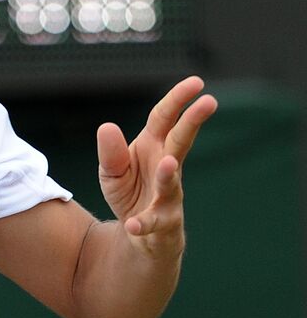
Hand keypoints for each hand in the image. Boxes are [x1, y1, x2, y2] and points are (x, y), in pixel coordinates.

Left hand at [96, 76, 217, 258]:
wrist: (140, 234)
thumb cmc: (131, 193)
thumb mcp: (112, 172)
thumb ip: (110, 153)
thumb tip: (107, 127)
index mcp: (152, 147)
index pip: (165, 118)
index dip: (178, 100)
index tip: (197, 82)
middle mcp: (166, 167)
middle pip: (180, 141)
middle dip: (193, 121)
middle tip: (210, 102)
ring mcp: (168, 195)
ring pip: (171, 182)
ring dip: (168, 174)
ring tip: (168, 163)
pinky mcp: (162, 223)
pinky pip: (152, 222)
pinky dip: (142, 223)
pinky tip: (133, 224)